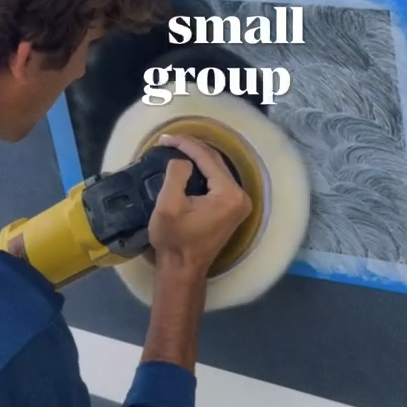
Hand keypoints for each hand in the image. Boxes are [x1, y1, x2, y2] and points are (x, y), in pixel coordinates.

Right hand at [147, 133, 252, 277]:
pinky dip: (202, 170)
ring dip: (197, 157)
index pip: (208, 158)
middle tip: (169, 140)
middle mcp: (241, 196)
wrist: (182, 269)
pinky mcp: (232, 208)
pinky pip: (217, 180)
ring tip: (175, 147)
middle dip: (192, 148)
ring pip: (216, 169)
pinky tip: (187, 163)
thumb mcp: (168, 206)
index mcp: (229, 195)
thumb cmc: (174, 240)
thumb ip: (177, 175)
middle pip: (215, 162)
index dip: (186, 144)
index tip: (165, 138)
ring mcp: (239, 203)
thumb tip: (183, 159)